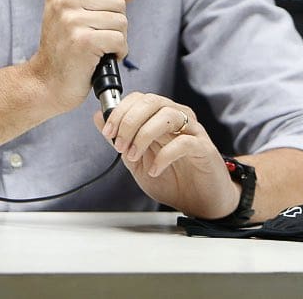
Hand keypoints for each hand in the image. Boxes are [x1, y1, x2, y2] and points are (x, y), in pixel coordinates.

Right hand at [27, 0, 135, 114]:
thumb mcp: (76, 15)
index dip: (109, 3)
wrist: (47, 82)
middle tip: (96, 37)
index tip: (95, 19)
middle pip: (117, 1)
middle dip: (114, 23)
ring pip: (121, 21)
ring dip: (117, 39)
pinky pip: (120, 40)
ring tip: (98, 48)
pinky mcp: (84, 41)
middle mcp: (63, 0)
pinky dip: (118, 52)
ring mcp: (72, 20)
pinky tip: (102, 57)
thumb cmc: (62, 50)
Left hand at [94, 92, 239, 218]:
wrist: (200, 203)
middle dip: (129, 121)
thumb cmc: (172, 179)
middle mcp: (178, 117)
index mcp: (160, 116)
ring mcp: (193, 130)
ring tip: (134, 156)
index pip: (139, 98)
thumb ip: (121, 138)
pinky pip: (184, 142)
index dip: (120, 112)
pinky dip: (164, 155)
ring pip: (168, 115)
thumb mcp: (137, 160)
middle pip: (152, 101)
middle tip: (119, 145)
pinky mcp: (204, 148)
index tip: (108, 133)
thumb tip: (99, 117)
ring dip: (144, 135)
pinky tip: (154, 169)